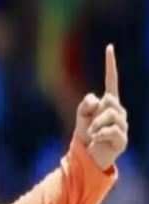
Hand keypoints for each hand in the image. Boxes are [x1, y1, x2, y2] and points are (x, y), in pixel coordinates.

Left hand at [74, 44, 127, 170]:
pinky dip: (99, 135)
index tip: (109, 47)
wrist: (87, 156)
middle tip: (91, 127)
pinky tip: (96, 140)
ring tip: (93, 135)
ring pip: (110, 115)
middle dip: (96, 113)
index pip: (112, 81)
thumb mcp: (81, 117)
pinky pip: (111, 131)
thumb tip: (98, 99)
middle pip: (109, 101)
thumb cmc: (85, 135)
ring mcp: (123, 125)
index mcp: (109, 104)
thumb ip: (86, 104)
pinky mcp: (122, 139)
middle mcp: (119, 112)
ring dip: (96, 126)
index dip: (110, 65)